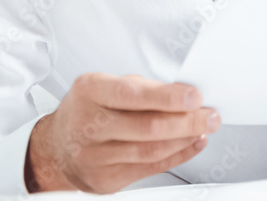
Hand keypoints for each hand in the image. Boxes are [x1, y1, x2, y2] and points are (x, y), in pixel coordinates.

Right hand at [25, 73, 219, 193]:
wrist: (56, 147)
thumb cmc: (86, 110)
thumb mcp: (104, 85)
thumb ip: (141, 88)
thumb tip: (182, 93)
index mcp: (89, 92)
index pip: (132, 95)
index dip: (167, 97)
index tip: (194, 97)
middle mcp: (88, 124)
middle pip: (147, 127)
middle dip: (186, 121)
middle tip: (209, 116)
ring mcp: (95, 156)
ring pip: (151, 150)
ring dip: (185, 139)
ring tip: (204, 128)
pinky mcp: (105, 180)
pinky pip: (150, 168)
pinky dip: (177, 156)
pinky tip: (191, 144)